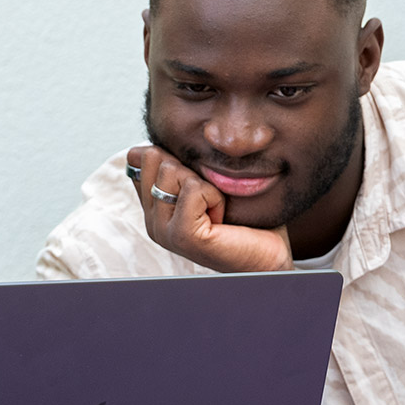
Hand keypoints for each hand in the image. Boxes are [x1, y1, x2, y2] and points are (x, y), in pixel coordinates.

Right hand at [125, 145, 292, 272]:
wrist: (266, 256)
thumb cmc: (243, 220)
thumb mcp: (204, 184)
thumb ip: (179, 169)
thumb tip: (148, 147)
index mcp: (153, 209)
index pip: (138, 160)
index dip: (169, 156)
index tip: (194, 179)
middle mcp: (151, 222)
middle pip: (154, 160)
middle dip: (188, 168)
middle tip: (206, 198)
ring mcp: (162, 231)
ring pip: (171, 171)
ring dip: (203, 183)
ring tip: (214, 209)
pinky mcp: (181, 235)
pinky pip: (194, 190)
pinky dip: (215, 197)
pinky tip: (221, 218)